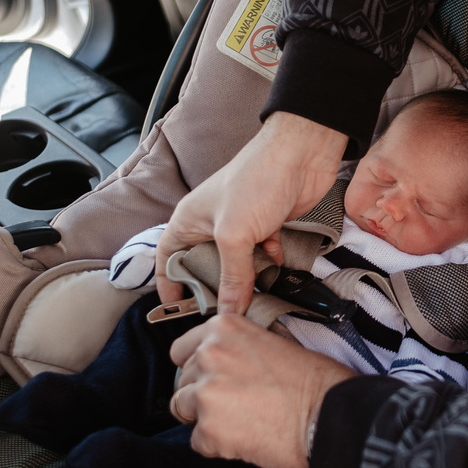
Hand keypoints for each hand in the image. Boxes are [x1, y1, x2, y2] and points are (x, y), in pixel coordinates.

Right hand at [155, 112, 348, 313]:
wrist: (301, 154)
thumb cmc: (255, 181)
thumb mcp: (234, 235)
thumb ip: (232, 276)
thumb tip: (229, 312)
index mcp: (189, 220)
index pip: (167, 257)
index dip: (168, 283)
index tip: (178, 309)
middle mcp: (211, 223)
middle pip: (204, 266)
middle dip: (213, 288)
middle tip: (221, 312)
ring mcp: (241, 225)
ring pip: (237, 264)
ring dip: (245, 280)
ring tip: (250, 301)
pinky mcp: (267, 225)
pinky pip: (263, 255)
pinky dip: (269, 264)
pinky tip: (276, 272)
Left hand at [169, 315, 355, 467]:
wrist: (330, 414)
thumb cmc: (314, 380)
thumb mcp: (272, 341)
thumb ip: (237, 348)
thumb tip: (220, 363)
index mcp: (223, 328)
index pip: (181, 350)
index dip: (199, 367)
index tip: (215, 377)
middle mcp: (208, 355)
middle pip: (182, 381)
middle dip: (203, 393)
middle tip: (236, 403)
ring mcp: (206, 393)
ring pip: (183, 410)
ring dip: (205, 418)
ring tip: (240, 421)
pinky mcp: (209, 430)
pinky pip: (198, 442)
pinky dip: (217, 445)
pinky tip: (246, 438)